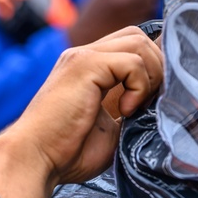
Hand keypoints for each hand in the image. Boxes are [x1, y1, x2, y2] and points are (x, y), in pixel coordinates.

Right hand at [0, 26, 162, 186]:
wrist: (35, 160)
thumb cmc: (67, 154)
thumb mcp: (111, 128)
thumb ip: (131, 107)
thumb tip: (162, 101)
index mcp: (88, 69)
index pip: (131, 46)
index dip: (151, 68)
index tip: (151, 103)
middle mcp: (84, 55)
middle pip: (139, 37)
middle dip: (156, 69)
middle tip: (149, 104)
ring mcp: (82, 56)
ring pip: (140, 43)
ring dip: (150, 77)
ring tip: (135, 108)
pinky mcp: (85, 65)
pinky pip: (132, 62)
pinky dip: (139, 87)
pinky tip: (125, 111)